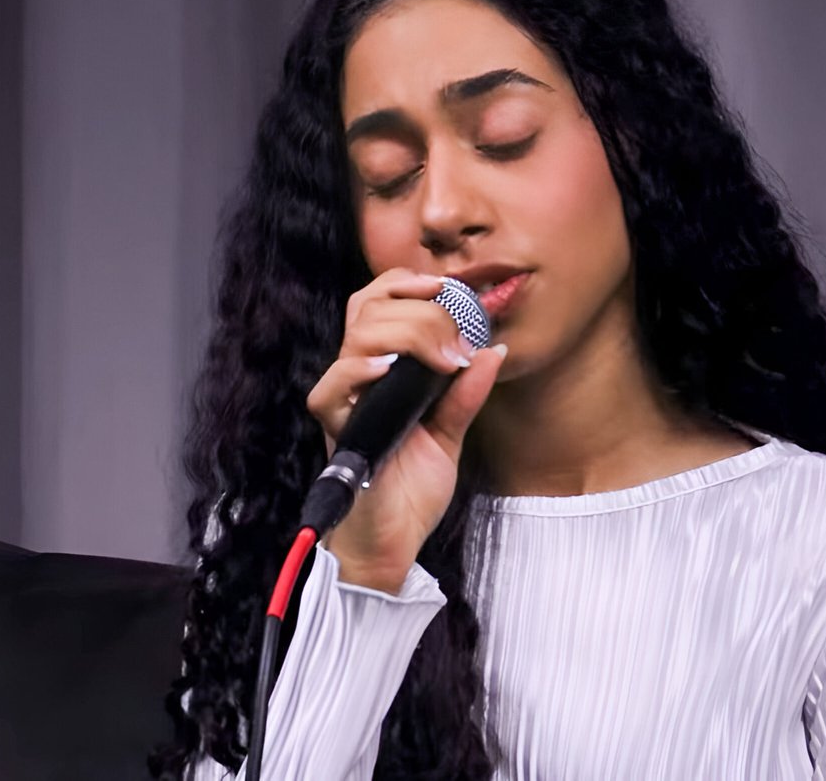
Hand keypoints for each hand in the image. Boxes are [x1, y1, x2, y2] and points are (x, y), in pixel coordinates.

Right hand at [304, 267, 507, 592]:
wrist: (394, 543)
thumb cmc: (411, 491)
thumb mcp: (450, 433)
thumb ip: (465, 393)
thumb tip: (494, 349)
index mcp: (382, 371)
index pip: (379, 302)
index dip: (409, 283)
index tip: (450, 287)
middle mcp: (359, 379)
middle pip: (369, 308)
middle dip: (420, 309)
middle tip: (457, 338)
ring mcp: (346, 402)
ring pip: (356, 337)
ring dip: (406, 334)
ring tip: (442, 359)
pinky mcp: (337, 430)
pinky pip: (330, 389)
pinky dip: (358, 371)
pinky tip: (388, 370)